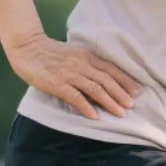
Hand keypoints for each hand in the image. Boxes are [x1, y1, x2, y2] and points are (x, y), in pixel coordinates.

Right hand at [7, 34, 142, 120]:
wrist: (29, 48)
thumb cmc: (50, 53)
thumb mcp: (74, 54)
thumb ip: (87, 64)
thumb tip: (102, 78)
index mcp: (87, 56)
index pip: (111, 69)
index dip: (125, 80)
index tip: (137, 90)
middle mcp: (82, 64)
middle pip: (107, 80)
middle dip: (121, 93)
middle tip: (132, 105)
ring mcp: (70, 74)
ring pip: (96, 89)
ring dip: (110, 102)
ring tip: (120, 113)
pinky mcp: (58, 84)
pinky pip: (76, 97)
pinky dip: (87, 107)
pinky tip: (95, 117)